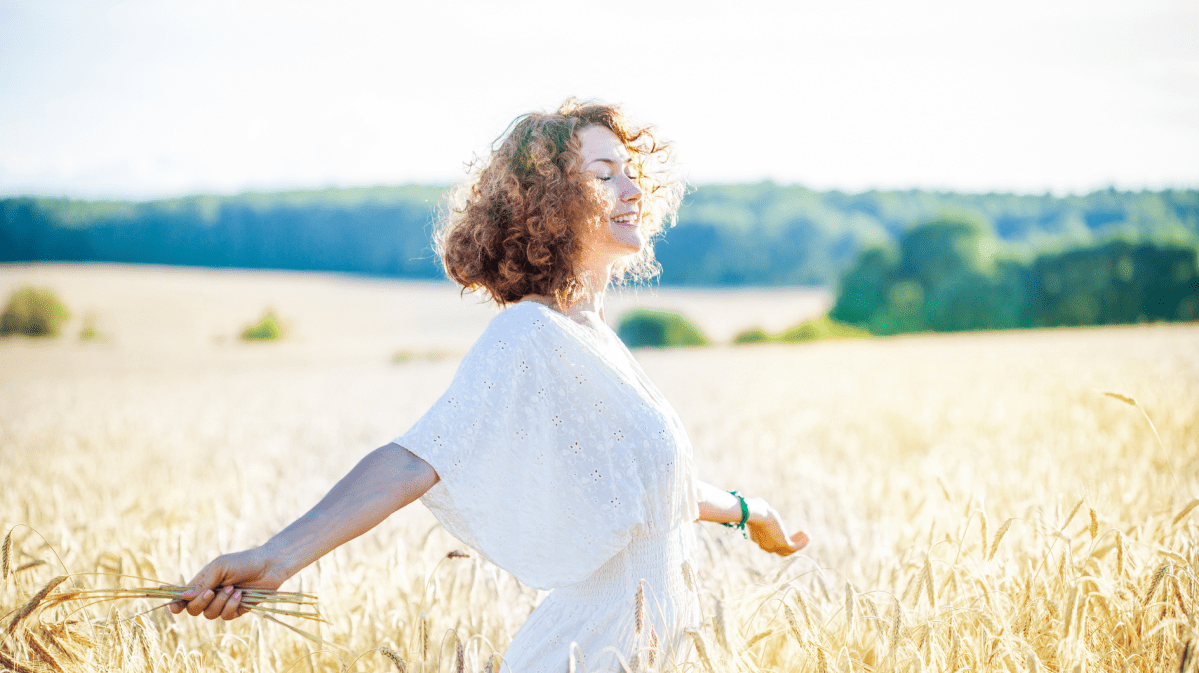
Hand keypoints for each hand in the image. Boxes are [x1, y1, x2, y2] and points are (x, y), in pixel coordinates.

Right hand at [168, 546, 286, 619]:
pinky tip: (240, 595)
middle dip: (200, 603)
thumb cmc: (243, 562)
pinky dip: (231, 606)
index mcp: (202, 582)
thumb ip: (202, 583)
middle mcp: (210, 594)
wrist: (269, 565)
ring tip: (232, 588)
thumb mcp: (220, 568)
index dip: (176, 603)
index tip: (175, 608)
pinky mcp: (236, 610)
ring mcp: (222, 603)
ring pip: (209, 615)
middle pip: (193, 609)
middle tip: (211, 592)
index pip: (183, 596)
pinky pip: (225, 617)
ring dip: (219, 602)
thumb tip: (185, 597)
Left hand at [745, 497, 809, 555]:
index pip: (770, 543)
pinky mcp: (782, 544)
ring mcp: (773, 547)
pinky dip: (802, 543)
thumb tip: (764, 506)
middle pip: (781, 549)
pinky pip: (795, 547)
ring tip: (806, 535)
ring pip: (789, 550)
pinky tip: (808, 537)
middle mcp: (765, 546)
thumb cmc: (756, 510)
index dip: (781, 538)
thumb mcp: (759, 512)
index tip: (788, 532)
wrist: (757, 514)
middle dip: (792, 542)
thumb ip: (762, 513)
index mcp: (757, 539)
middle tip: (800, 534)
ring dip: (799, 543)